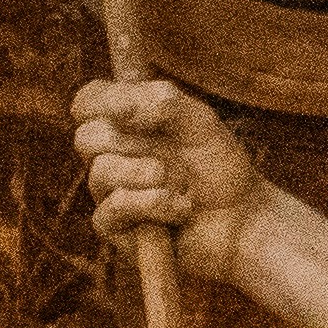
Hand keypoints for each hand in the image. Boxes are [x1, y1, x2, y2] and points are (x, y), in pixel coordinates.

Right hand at [72, 73, 261, 259]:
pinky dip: (154, 203)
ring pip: (101, 170)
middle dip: (127, 140)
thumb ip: (162, 100)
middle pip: (86, 137)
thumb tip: (123, 109)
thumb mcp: (198, 121)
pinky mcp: (114, 227)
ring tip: (181, 184)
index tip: (132, 104)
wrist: (242, 216)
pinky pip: (116, 207)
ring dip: (145, 173)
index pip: (89, 101)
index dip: (100, 99)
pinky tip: (181, 208)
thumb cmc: (218, 166)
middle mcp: (113, 155)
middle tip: (165, 153)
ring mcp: (110, 192)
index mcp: (126, 123)